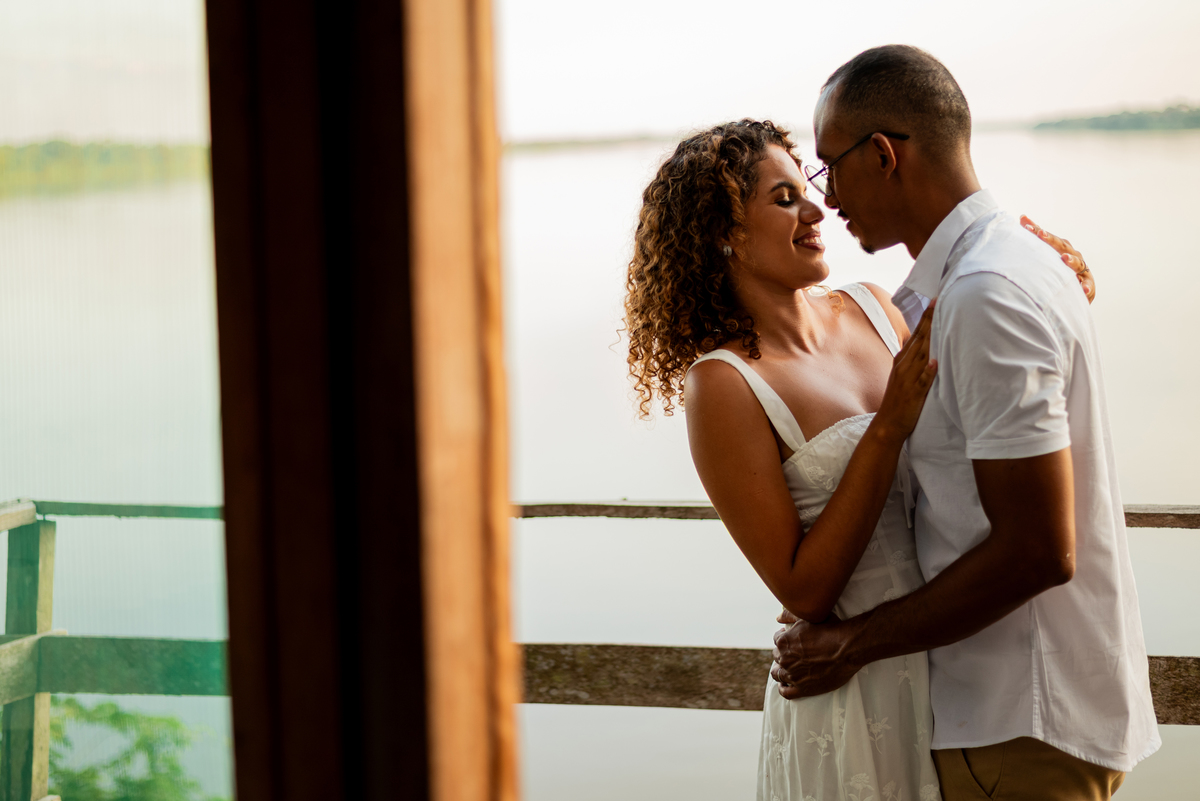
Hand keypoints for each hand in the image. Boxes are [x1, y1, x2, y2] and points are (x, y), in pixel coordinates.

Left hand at [771, 611, 862, 698]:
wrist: (848, 649)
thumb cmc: (831, 630)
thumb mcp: (809, 618)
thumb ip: (790, 615)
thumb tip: (778, 617)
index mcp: (783, 641)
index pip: (777, 640)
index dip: (785, 638)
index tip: (793, 640)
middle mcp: (785, 659)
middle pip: (777, 656)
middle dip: (784, 653)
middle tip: (796, 653)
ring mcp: (793, 675)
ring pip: (778, 674)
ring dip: (781, 670)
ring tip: (789, 668)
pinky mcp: (803, 689)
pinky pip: (786, 692)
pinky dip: (784, 688)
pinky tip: (785, 685)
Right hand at [874, 301, 937, 441]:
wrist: (887, 425)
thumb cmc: (899, 401)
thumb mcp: (904, 376)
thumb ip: (914, 361)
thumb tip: (925, 346)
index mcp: (902, 361)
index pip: (916, 334)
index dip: (925, 317)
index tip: (934, 299)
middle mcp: (904, 366)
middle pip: (919, 339)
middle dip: (929, 320)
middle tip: (938, 300)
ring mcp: (908, 379)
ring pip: (921, 355)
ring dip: (930, 338)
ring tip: (939, 322)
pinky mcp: (913, 394)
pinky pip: (922, 381)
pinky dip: (927, 372)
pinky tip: (934, 362)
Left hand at [1021, 215, 1094, 302]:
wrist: (1078, 290)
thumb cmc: (1060, 269)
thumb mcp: (1048, 254)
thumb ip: (1036, 238)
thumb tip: (1022, 217)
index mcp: (1062, 248)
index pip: (1049, 238)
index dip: (1038, 232)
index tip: (1025, 226)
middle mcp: (1073, 255)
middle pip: (1062, 246)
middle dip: (1051, 240)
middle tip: (1040, 234)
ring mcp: (1082, 270)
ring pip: (1077, 264)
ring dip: (1071, 261)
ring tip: (1064, 258)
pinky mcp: (1087, 285)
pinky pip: (1088, 285)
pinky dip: (1086, 287)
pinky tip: (1083, 289)